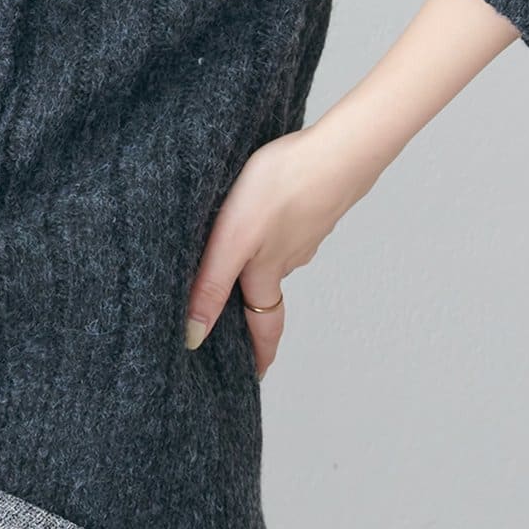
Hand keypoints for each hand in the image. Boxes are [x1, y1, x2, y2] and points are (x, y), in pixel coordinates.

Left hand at [184, 123, 381, 379]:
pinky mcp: (312, 204)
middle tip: (239, 325)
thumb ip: (212, 286)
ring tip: (241, 262)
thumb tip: (193, 338)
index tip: (254, 379)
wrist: (336, 149)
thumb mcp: (232, 242)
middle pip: (268, 293)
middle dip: (254, 311)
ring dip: (261, 267)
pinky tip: (265, 214)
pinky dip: (274, 233)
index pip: (263, 326)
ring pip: (278, 258)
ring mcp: (305, 231)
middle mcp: (288, 258)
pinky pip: (288, 228)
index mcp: (265, 272)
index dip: (259, 355)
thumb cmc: (281, 189)